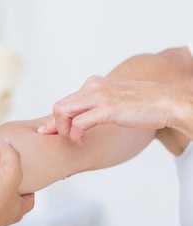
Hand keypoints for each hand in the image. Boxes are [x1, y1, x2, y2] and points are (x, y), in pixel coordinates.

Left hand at [38, 75, 178, 144]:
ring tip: (75, 140)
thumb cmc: (145, 104)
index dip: (57, 119)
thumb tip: (83, 117)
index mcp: (94, 83)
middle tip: (65, 139)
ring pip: (62, 113)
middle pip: (59, 107)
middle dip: (56, 126)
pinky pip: (78, 123)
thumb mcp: (115, 99)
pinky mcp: (107, 109)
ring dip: (63, 131)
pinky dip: (74, 135)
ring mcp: (99, 96)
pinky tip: (81, 142)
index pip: (65, 101)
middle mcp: (93, 86)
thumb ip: (98, 103)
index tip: (56, 132)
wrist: (168, 102)